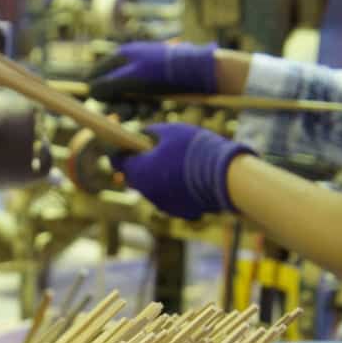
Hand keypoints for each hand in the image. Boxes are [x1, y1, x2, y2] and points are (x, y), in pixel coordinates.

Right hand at [90, 41, 217, 101]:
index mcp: (121, 56)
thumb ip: (108, 86)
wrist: (197, 72)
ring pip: (127, 97)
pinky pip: (141, 99)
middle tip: (128, 113)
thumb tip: (90, 92)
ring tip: (143, 112)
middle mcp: (129, 64)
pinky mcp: (155, 85)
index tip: (103, 104)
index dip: (97, 91)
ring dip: (132, 108)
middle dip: (118, 103)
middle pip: (111, 89)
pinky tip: (153, 109)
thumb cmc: (161, 73)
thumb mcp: (131, 80)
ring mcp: (142, 74)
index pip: (96, 74)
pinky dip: (144, 106)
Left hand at [114, 123, 255, 220]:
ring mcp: (161, 203)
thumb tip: (142, 134)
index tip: (120, 140)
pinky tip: (186, 174)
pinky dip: (172, 185)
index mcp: (139, 171)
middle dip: (138, 162)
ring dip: (156, 174)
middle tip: (148, 149)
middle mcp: (146, 191)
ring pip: (152, 186)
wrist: (224, 177)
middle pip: (134, 175)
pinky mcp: (178, 211)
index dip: (117, 149)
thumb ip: (151, 132)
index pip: (117, 161)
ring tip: (173, 159)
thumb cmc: (195, 149)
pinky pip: (169, 195)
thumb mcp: (171, 131)